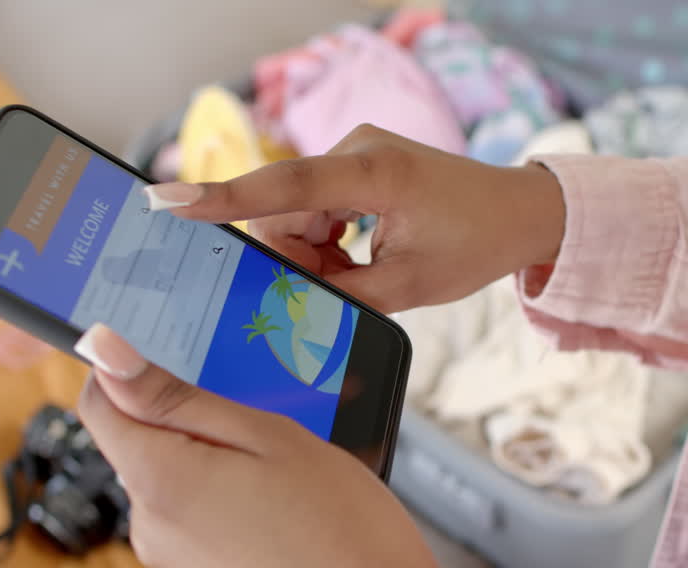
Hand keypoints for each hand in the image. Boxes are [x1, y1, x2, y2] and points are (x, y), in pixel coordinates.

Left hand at [75, 324, 483, 567]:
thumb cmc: (343, 528)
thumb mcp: (269, 436)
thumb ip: (178, 397)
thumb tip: (104, 351)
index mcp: (158, 480)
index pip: (100, 404)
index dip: (136, 375)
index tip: (191, 368)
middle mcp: (151, 528)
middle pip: (143, 444)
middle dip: (195, 423)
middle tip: (269, 429)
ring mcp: (174, 565)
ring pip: (175, 483)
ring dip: (218, 465)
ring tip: (288, 479)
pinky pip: (198, 523)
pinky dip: (230, 506)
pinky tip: (286, 515)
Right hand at [145, 124, 566, 313]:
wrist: (517, 212)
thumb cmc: (474, 244)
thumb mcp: (410, 286)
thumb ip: (342, 292)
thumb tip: (287, 298)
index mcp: (377, 173)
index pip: (287, 185)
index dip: (225, 198)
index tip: (170, 201)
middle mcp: (358, 149)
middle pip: (284, 210)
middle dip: (298, 257)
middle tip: (343, 284)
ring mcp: (355, 152)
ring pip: (296, 212)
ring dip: (315, 252)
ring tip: (363, 269)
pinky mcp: (356, 164)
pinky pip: (314, 206)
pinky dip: (326, 239)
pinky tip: (359, 253)